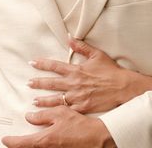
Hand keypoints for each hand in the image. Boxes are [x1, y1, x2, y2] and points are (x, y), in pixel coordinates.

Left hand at [2, 106, 114, 147]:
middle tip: (13, 140)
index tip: (5, 139)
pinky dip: (40, 145)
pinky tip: (41, 140)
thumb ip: (42, 116)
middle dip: (19, 145)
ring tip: (26, 139)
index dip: (11, 141)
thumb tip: (29, 116)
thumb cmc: (80, 125)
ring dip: (30, 145)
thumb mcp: (60, 113)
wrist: (97, 138)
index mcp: (45, 139)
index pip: (22, 143)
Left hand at [29, 38, 151, 113]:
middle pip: (51, 83)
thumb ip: (81, 46)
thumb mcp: (96, 55)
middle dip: (38, 82)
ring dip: (43, 99)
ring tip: (34, 100)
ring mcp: (77, 96)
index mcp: (76, 70)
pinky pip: (66, 110)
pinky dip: (57, 111)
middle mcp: (74, 83)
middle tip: (28, 83)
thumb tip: (69, 37)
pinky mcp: (82, 107)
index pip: (55, 66)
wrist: (122, 87)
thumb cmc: (111, 71)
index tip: (32, 63)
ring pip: (56, 98)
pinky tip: (50, 113)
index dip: (42, 64)